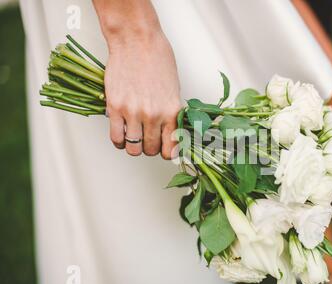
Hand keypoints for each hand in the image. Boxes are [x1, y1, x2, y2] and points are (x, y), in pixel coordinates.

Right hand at [94, 0, 180, 158]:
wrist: (136, 40)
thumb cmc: (157, 58)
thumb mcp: (173, 88)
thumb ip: (170, 112)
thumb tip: (168, 131)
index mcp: (171, 110)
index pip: (171, 147)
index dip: (166, 152)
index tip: (163, 151)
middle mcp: (153, 115)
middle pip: (150, 150)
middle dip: (149, 149)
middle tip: (147, 140)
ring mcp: (133, 112)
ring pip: (133, 148)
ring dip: (133, 147)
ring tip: (133, 138)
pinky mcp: (115, 107)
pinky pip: (115, 137)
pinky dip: (118, 141)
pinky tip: (121, 134)